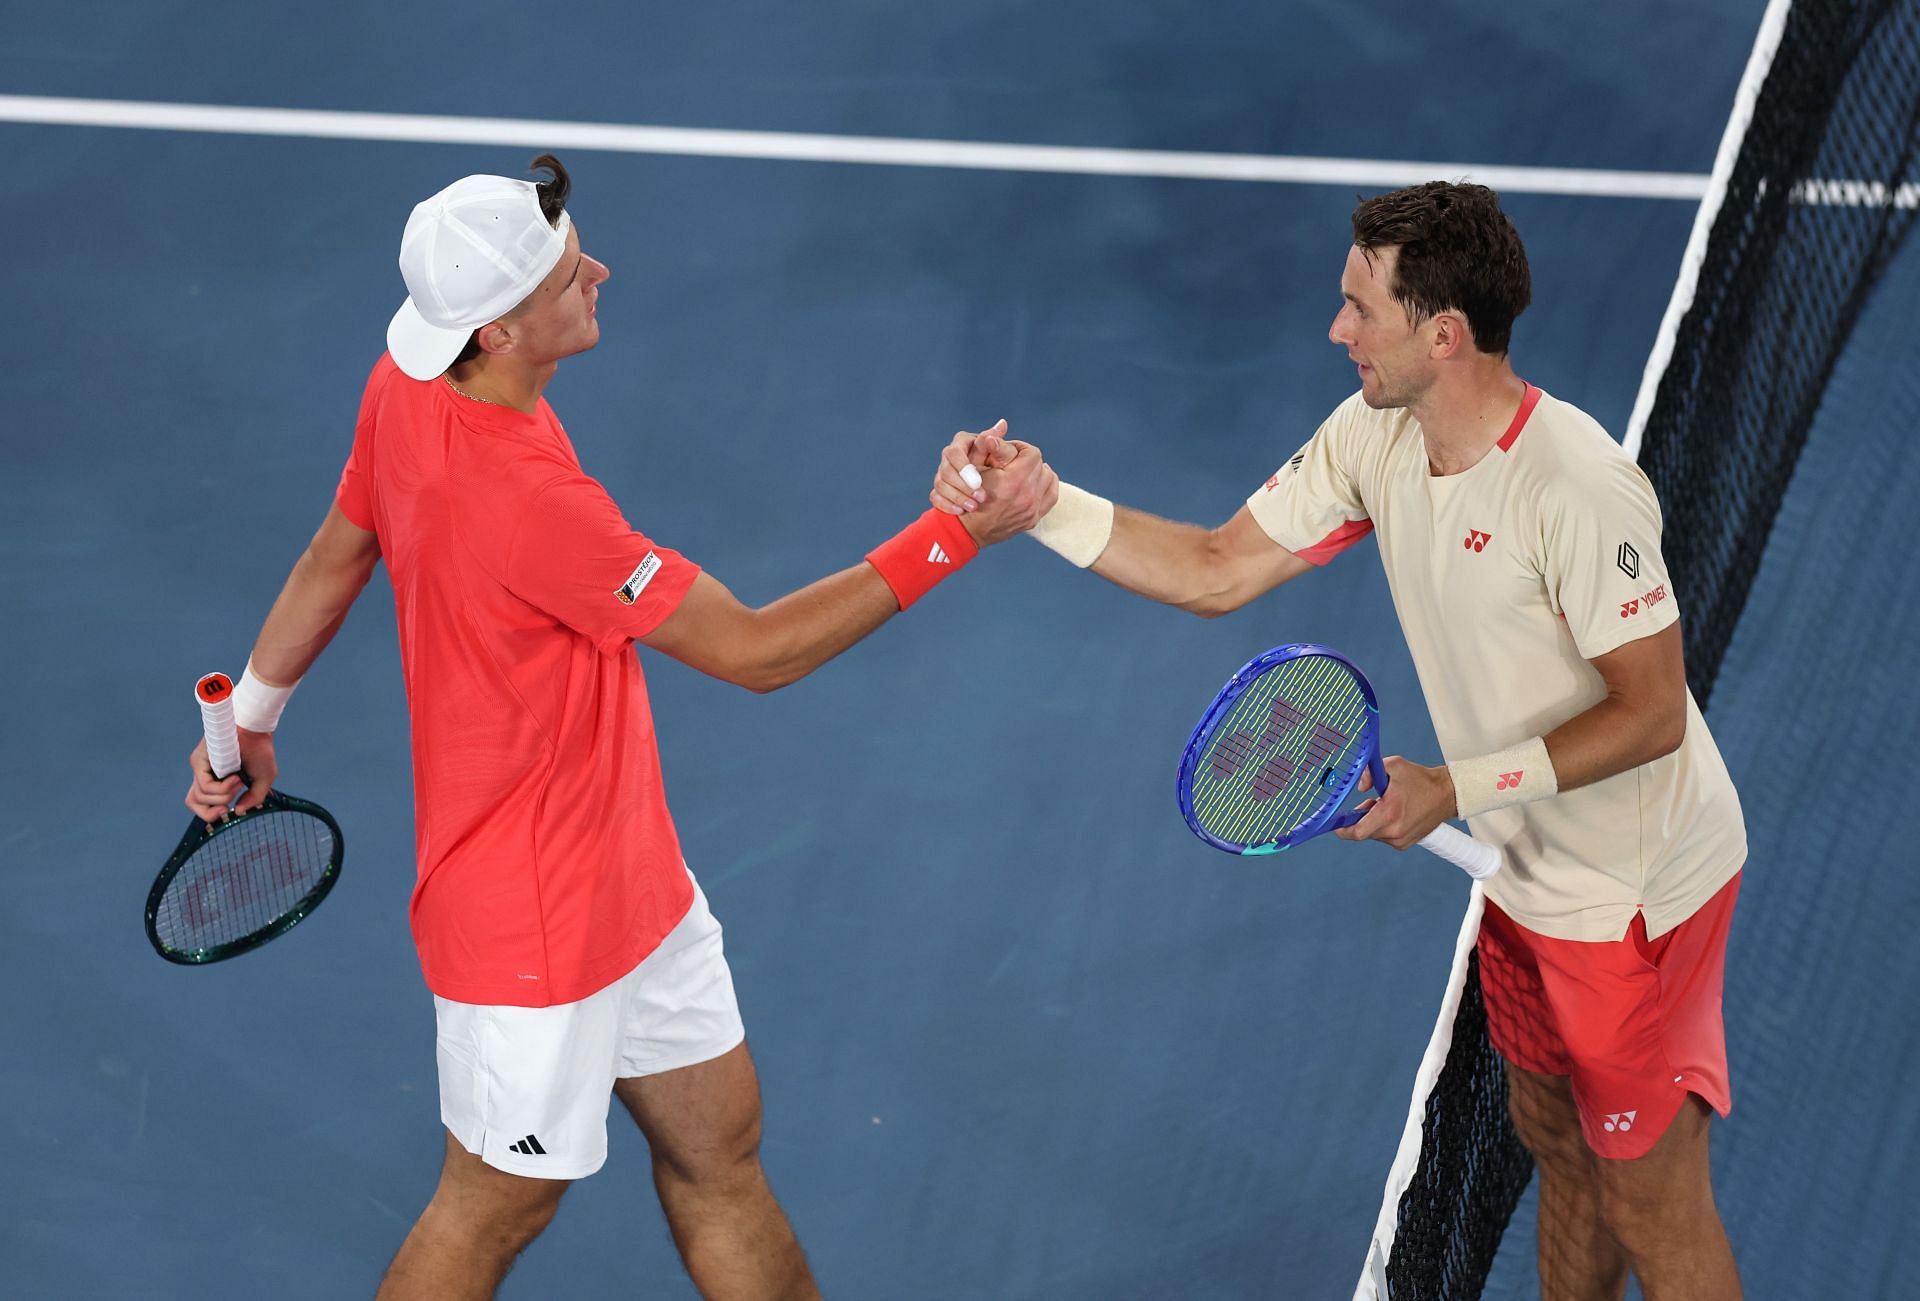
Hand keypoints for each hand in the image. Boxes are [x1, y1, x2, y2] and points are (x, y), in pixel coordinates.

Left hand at [183, 728, 278, 823]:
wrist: (256, 732)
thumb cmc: (260, 751)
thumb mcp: (263, 781)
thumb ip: (254, 798)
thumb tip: (239, 811)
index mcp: (217, 781)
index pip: (202, 804)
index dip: (212, 814)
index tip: (229, 810)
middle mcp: (206, 775)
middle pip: (193, 803)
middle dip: (210, 813)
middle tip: (227, 808)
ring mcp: (201, 769)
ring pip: (199, 798)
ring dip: (223, 796)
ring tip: (238, 782)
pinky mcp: (198, 761)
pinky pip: (205, 786)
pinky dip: (223, 788)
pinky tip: (236, 777)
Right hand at [930, 420, 1019, 515]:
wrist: (996, 491)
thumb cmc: (1002, 467)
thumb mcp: (1004, 456)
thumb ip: (1001, 444)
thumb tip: (1002, 424)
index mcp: (962, 443)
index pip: (954, 452)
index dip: (964, 467)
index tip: (979, 481)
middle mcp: (949, 456)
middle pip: (946, 470)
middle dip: (962, 485)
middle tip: (980, 497)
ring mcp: (942, 473)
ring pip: (940, 484)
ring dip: (957, 497)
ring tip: (974, 507)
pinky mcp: (939, 490)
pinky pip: (935, 497)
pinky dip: (947, 505)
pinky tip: (960, 511)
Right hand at [960, 435, 1057, 545]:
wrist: (966, 529)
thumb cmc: (967, 495)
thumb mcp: (974, 466)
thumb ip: (989, 444)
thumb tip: (1002, 424)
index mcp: (1014, 480)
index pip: (1032, 453)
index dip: (1020, 448)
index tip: (1009, 451)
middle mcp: (1027, 496)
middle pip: (1041, 465)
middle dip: (1028, 460)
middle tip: (1014, 462)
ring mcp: (1032, 510)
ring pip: (1048, 479)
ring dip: (1037, 472)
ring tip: (1023, 472)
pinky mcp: (1033, 519)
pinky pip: (1051, 497)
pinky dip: (1045, 487)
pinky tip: (1034, 484)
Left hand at [1333, 756, 1455, 850]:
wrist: (1447, 795)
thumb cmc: (1421, 780)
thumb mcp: (1394, 766)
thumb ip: (1370, 772)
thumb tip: (1359, 785)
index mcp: (1390, 813)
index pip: (1357, 832)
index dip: (1342, 829)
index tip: (1336, 823)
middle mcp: (1394, 831)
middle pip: (1363, 832)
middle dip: (1360, 818)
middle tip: (1371, 802)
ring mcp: (1400, 840)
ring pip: (1373, 834)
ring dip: (1373, 821)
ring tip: (1388, 805)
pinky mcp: (1405, 843)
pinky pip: (1384, 837)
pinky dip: (1384, 826)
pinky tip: (1396, 813)